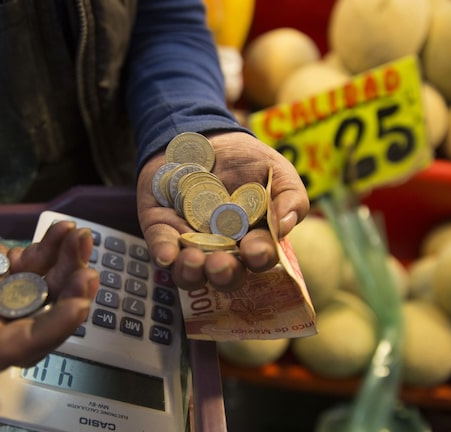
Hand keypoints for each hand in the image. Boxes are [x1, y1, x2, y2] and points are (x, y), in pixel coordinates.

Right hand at [0, 175, 99, 370]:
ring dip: (63, 274)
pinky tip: (65, 231)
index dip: (42, 336)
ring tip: (81, 239)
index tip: (75, 307)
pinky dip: (50, 253)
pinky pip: (27, 269)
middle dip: (64, 304)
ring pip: (34, 296)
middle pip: (27, 328)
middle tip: (88, 272)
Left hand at [137, 131, 308, 290]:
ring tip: (193, 260)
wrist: (206, 137)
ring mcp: (191, 244)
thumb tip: (284, 226)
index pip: (259, 258)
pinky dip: (163, 252)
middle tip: (220, 264)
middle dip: (223, 274)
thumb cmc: (247, 161)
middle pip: (224, 275)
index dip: (258, 258)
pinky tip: (167, 254)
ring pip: (190, 273)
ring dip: (191, 272)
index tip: (254, 250)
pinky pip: (161, 247)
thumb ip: (290, 197)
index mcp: (255, 241)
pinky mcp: (162, 230)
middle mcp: (224, 251)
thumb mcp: (277, 171)